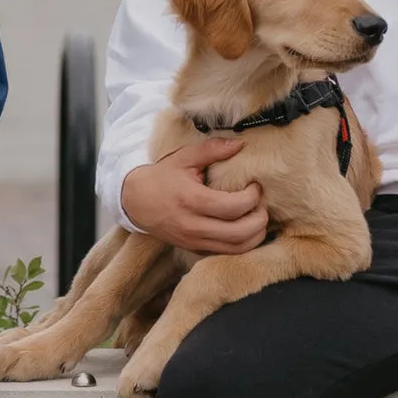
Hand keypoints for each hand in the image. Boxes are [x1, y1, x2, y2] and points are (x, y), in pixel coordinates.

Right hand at [120, 138, 268, 253]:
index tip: (255, 186)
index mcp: (192, 201)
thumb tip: (240, 144)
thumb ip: (212, 149)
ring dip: (255, 235)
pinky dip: (243, 245)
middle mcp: (193, 226)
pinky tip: (246, 229)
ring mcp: (194, 242)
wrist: (135, 202)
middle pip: (239, 233)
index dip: (252, 197)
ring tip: (257, 217)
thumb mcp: (184, 158)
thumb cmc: (162, 177)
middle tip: (261, 204)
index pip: (233, 207)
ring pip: (236, 249)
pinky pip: (226, 254)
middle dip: (259, 219)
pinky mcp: (195, 250)